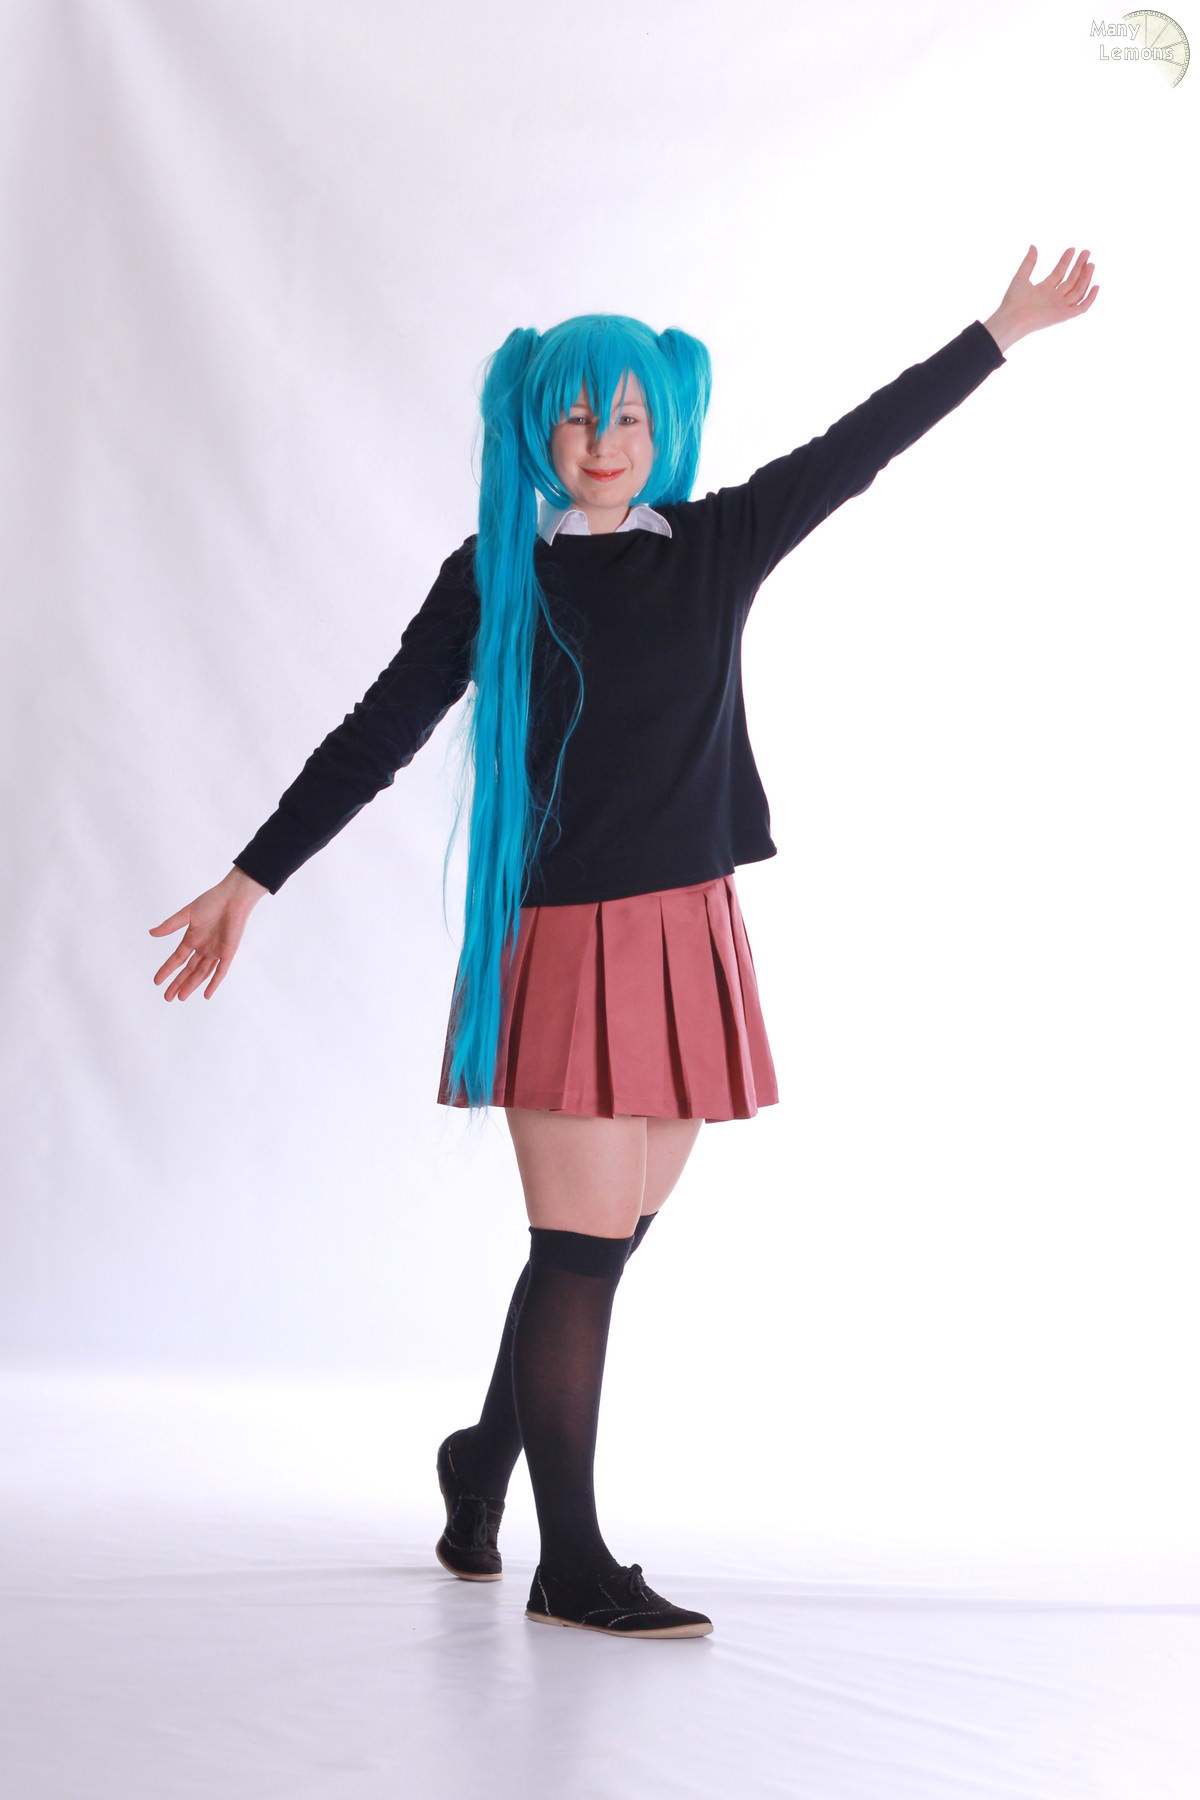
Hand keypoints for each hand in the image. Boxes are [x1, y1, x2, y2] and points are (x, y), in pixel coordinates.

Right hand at [149, 866, 267, 1000]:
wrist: (233, 898)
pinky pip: (221, 971)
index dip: (167, 970)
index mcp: (192, 938)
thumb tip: (151, 933)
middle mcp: (203, 947)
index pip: (177, 959)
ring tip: (181, 997)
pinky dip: (214, 983)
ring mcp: (216, 951)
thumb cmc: (212, 901)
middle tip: (167, 997)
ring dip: (191, 985)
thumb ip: (170, 925)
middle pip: (189, 970)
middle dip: (178, 983)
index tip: (156, 981)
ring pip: (202, 973)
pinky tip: (207, 994)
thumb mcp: (187, 914)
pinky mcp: (228, 952)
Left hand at [983, 245, 1098, 352]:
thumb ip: (1029, 262)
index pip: (1059, 273)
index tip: (1072, 249)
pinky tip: (1096, 285)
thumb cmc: (1013, 301)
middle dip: (1079, 266)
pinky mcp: (1064, 315)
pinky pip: (1081, 307)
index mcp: (1043, 290)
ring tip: (1091, 263)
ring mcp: (1059, 307)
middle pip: (1071, 280)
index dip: (1066, 261)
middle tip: (1087, 252)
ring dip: (1085, 277)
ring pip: (1078, 291)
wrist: (1012, 318)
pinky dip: (1090, 298)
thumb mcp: (1021, 277)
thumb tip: (1033, 246)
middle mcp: (1053, 298)